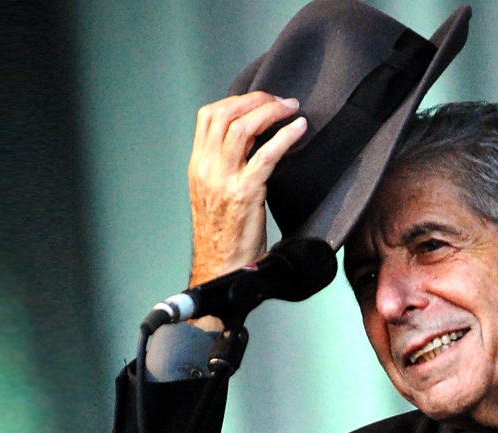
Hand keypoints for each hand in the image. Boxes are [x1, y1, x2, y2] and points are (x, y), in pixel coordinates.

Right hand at [187, 91, 307, 286]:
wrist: (222, 266)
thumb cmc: (225, 234)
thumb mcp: (216, 193)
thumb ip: (226, 167)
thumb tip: (251, 143)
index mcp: (198, 165)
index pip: (208, 115)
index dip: (237, 100)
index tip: (261, 100)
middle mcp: (207, 168)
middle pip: (225, 114)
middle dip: (257, 100)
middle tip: (282, 101)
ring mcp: (224, 179)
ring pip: (242, 128)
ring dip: (271, 112)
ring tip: (291, 109)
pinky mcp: (245, 193)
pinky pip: (265, 155)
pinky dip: (284, 137)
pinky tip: (299, 129)